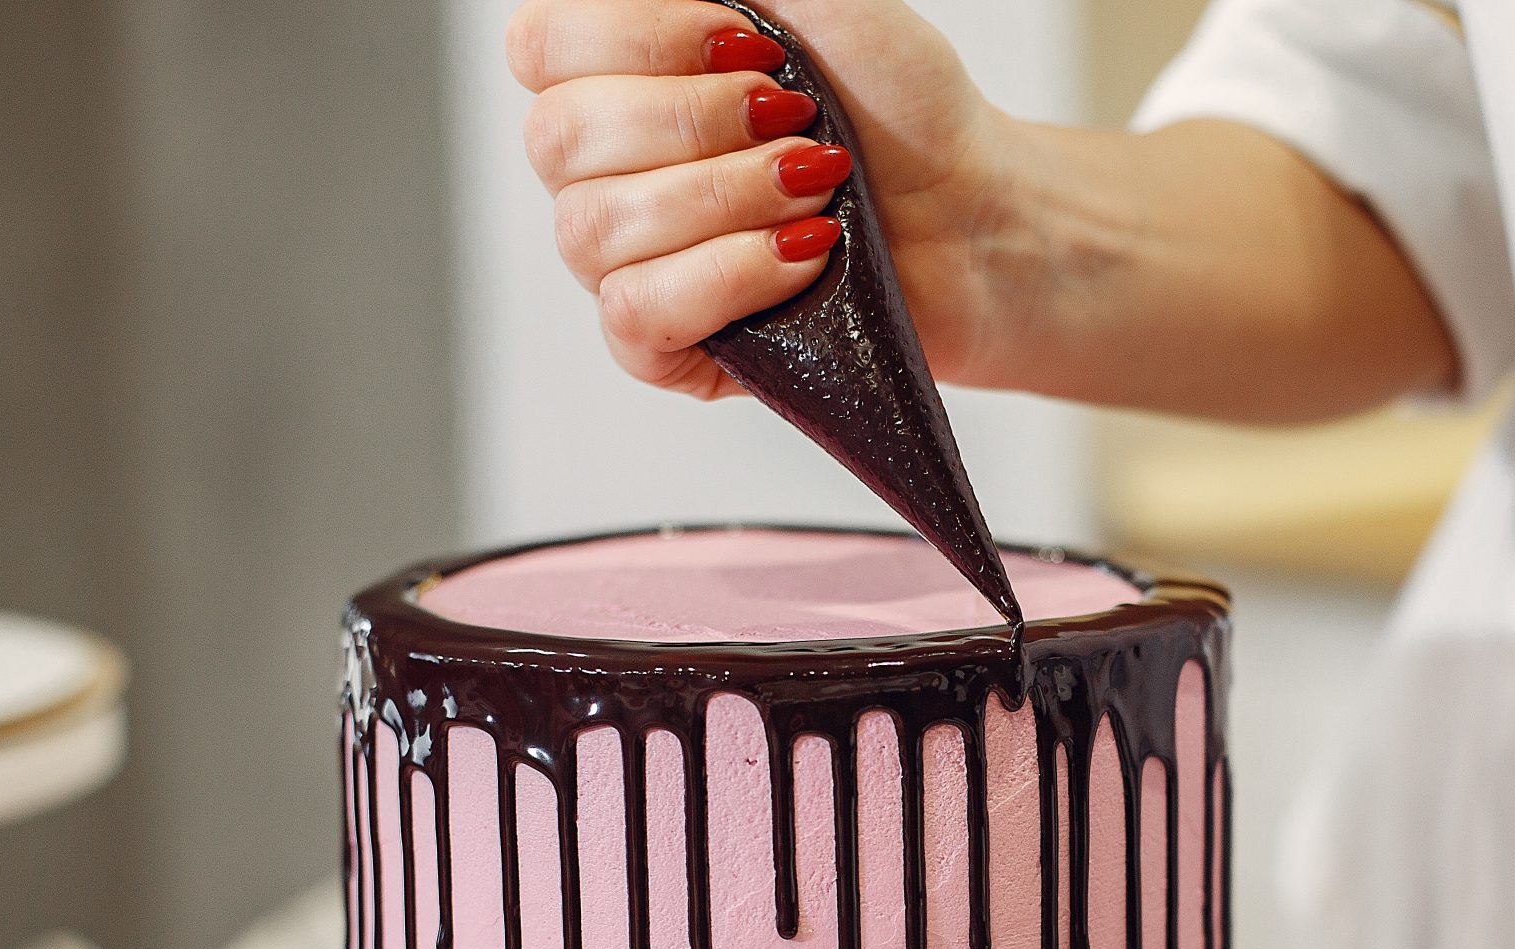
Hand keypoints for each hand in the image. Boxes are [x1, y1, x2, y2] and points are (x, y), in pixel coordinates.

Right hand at [507, 0, 1013, 398]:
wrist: (973, 208)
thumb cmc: (898, 105)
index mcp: (619, 71)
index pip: (541, 45)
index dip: (641, 40)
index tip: (747, 47)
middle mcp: (603, 165)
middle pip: (561, 137)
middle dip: (699, 123)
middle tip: (799, 125)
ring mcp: (626, 258)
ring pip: (594, 227)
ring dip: (727, 200)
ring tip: (816, 193)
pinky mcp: (664, 342)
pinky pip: (634, 313)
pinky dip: (727, 277)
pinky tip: (799, 258)